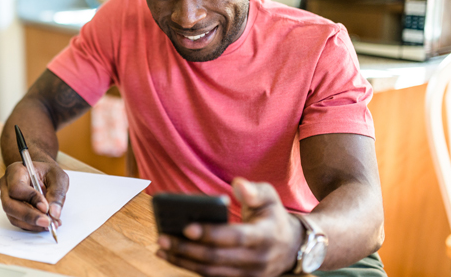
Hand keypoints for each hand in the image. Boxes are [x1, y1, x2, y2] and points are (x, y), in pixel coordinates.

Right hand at [0, 161, 68, 231]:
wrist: (43, 175)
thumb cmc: (48, 173)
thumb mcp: (58, 177)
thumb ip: (57, 193)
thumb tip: (54, 213)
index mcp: (15, 171)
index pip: (16, 187)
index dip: (31, 199)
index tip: (46, 207)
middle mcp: (6, 185)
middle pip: (10, 205)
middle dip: (30, 216)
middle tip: (48, 222)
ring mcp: (6, 198)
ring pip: (13, 216)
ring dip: (32, 223)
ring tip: (51, 224)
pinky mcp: (11, 210)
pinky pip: (18, 221)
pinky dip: (32, 225)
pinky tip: (45, 224)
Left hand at [157, 178, 302, 276]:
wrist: (291, 247)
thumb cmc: (272, 215)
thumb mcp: (271, 197)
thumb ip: (254, 191)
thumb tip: (237, 184)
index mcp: (265, 236)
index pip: (235, 237)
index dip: (210, 234)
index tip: (187, 227)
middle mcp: (256, 260)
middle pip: (216, 258)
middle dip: (187, 249)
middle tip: (162, 238)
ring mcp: (248, 274)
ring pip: (211, 272)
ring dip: (183, 261)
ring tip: (161, 248)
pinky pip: (211, 276)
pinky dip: (190, 267)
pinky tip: (172, 256)